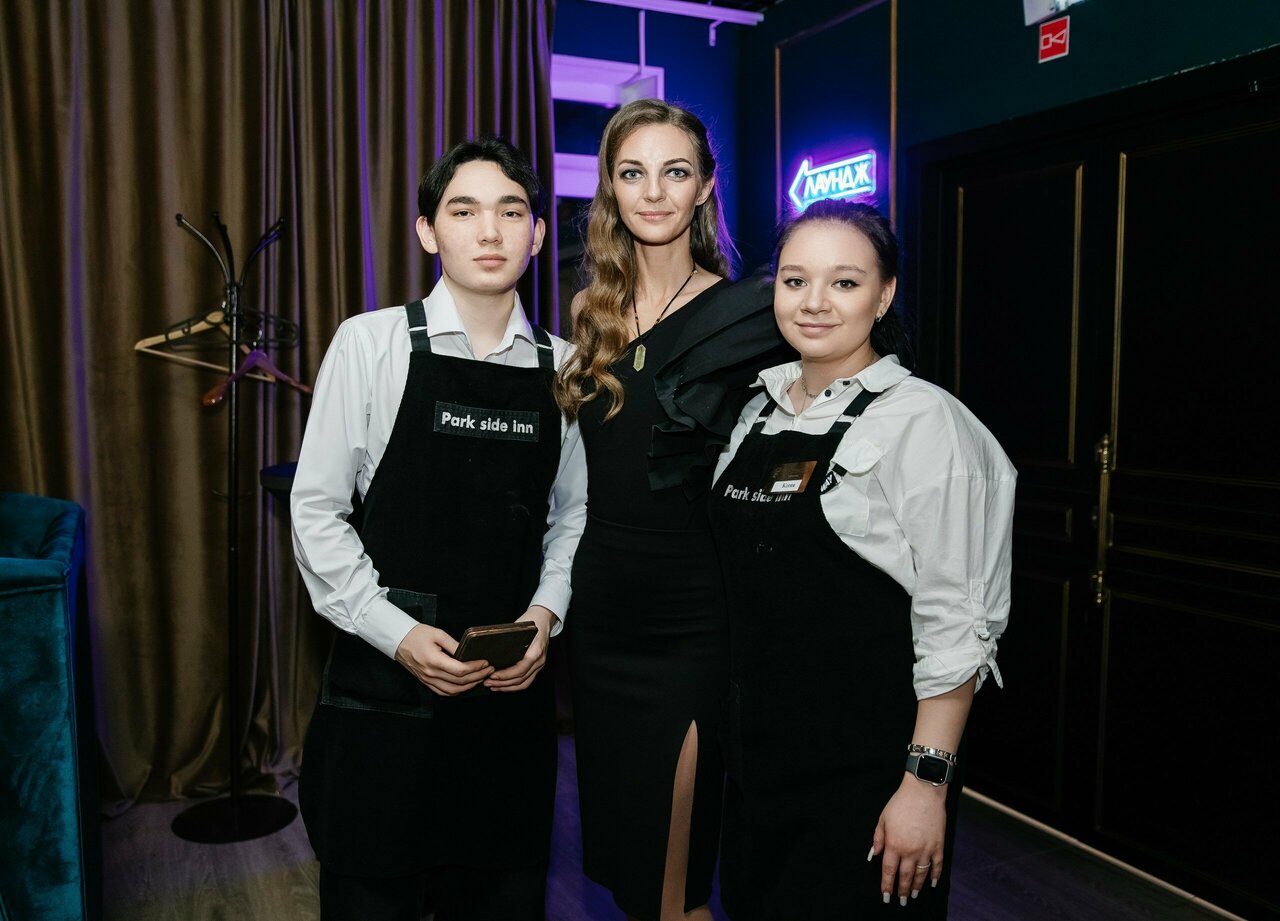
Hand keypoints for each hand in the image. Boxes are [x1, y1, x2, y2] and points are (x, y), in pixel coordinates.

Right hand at [394, 624, 492, 695]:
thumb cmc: (417, 634)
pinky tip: (465, 685)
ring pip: (452, 691)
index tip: (486, 663)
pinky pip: (442, 692)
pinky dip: (456, 691)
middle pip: (460, 682)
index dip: (476, 668)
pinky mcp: (425, 681)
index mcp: (435, 661)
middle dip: (478, 677)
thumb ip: (454, 645)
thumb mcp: (438, 634)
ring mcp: (427, 680)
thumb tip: (468, 653)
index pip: (461, 670)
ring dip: (469, 687)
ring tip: (480, 678)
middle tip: (488, 670)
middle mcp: (431, 674)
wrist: (398, 640)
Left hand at [484, 605, 555, 692]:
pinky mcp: (537, 667)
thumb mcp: (519, 629)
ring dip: (507, 687)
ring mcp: (540, 665)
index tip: (492, 675)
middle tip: (487, 683)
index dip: (506, 675)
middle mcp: (539, 660)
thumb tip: (490, 654)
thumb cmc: (531, 621)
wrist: (544, 618)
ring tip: (493, 686)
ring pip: (524, 683)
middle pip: (521, 679)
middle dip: (502, 683)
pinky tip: (503, 686)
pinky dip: (514, 686)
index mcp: (536, 651)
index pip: (521, 669)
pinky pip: (526, 681)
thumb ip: (508, 642)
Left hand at [868, 773, 947, 904]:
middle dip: (902, 890)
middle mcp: (910, 850)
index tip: (886, 895)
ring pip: (921, 874)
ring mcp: (926, 849)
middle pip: (905, 876)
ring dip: (917, 887)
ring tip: (914, 895)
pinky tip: (932, 883)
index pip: (889, 871)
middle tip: (901, 901)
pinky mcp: (938, 845)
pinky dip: (935, 876)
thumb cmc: (901, 803)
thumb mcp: (883, 818)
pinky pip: (937, 865)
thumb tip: (874, 855)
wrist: (923, 791)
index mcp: (894, 844)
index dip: (887, 885)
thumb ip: (878, 838)